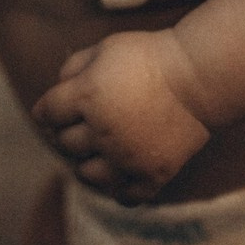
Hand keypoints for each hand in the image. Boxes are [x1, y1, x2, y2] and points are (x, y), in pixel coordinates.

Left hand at [33, 30, 210, 203]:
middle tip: (74, 126)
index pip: (47, 113)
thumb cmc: (148, 56)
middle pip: (65, 143)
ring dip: (84, 163)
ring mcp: (127, 157)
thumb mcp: (105, 48)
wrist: (198, 76)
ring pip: (87, 175)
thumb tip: (58, 89)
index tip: (51, 109)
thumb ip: (74, 67)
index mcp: (86, 96)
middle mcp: (102, 131)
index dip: (46, 109)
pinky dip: (117, 188)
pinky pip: (124, 196)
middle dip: (65, 132)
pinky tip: (119, 172)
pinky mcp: (152, 175)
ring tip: (94, 151)